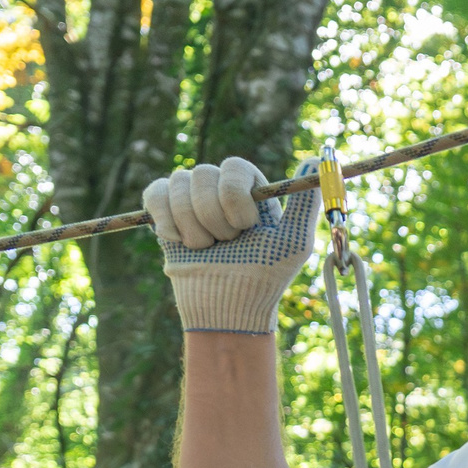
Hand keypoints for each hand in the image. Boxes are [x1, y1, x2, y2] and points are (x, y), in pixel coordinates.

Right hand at [148, 156, 321, 334]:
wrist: (228, 306)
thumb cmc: (265, 275)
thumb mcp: (294, 241)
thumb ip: (305, 202)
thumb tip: (313, 161)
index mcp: (250, 187)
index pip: (234, 166)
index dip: (233, 196)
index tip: (245, 226)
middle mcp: (219, 186)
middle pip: (202, 173)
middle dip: (214, 218)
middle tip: (227, 243)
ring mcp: (190, 197)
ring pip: (177, 185)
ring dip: (193, 227)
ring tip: (207, 248)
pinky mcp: (164, 211)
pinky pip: (154, 193)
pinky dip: (166, 221)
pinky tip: (181, 242)